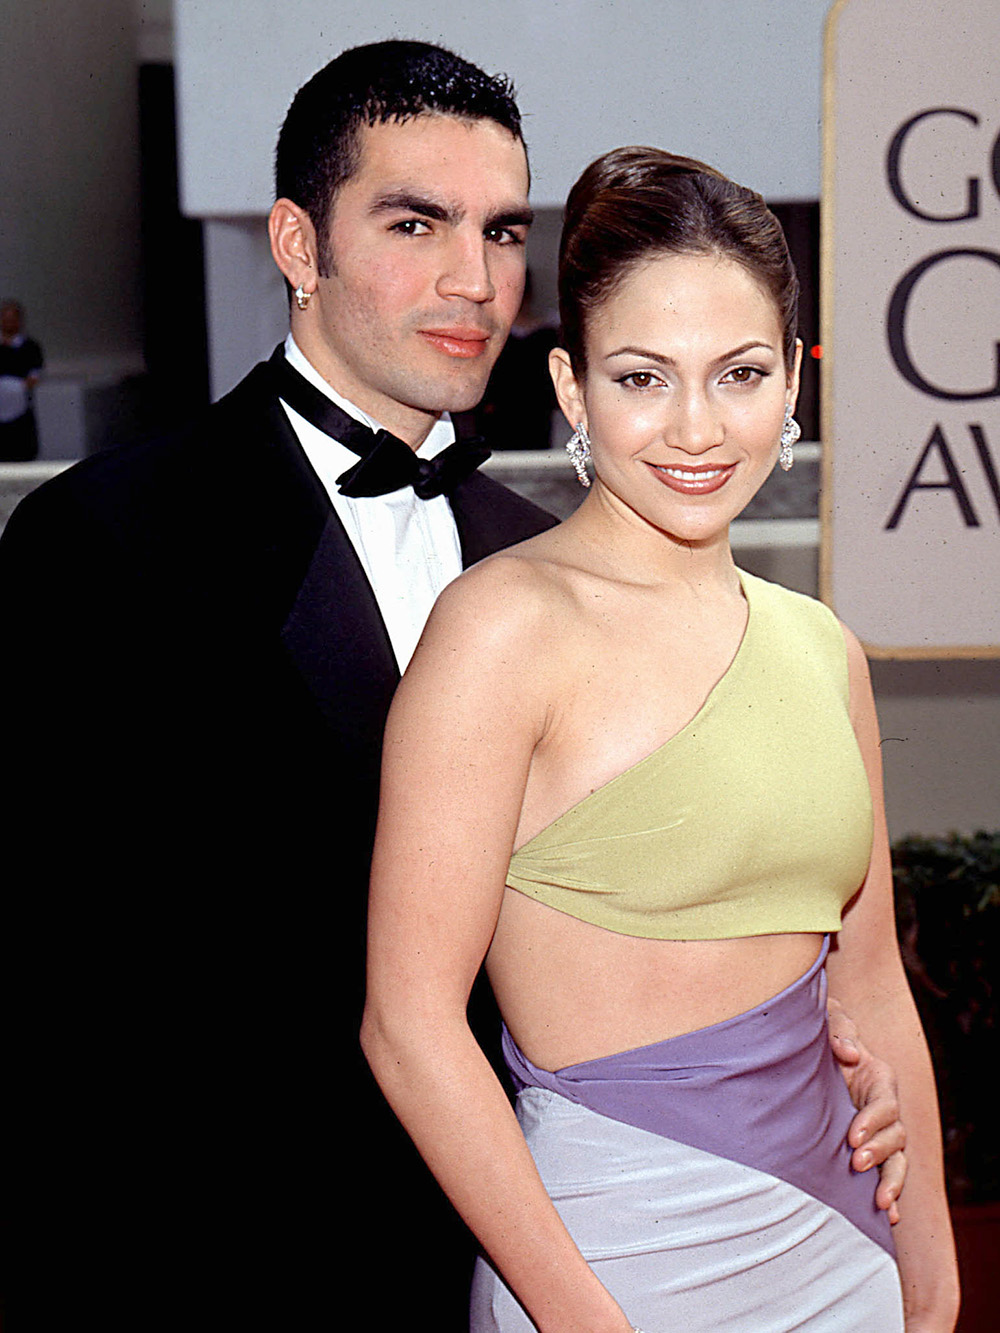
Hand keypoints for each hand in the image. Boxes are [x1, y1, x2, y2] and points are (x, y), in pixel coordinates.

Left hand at [827, 997, 906, 1222]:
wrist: (806, 1053)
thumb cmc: (820, 1034)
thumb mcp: (830, 1021)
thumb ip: (839, 1030)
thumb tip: (847, 1053)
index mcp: (879, 1079)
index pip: (886, 1105)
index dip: (873, 1121)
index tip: (851, 1136)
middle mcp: (883, 1108)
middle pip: (896, 1137)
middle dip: (880, 1152)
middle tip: (857, 1163)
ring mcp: (877, 1132)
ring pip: (896, 1161)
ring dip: (889, 1181)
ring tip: (879, 1202)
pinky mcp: (866, 1149)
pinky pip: (884, 1175)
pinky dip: (890, 1196)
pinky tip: (889, 1218)